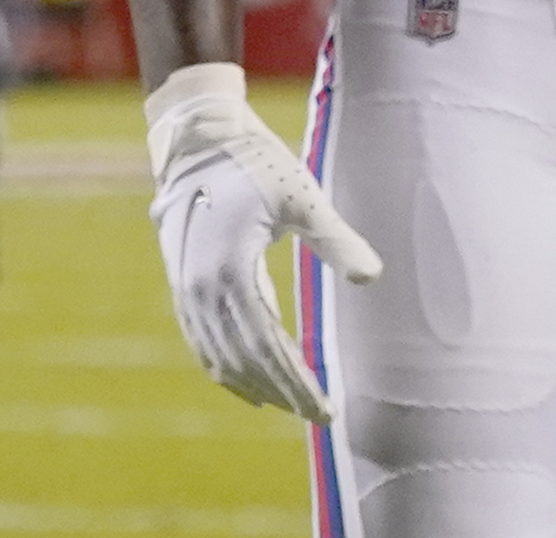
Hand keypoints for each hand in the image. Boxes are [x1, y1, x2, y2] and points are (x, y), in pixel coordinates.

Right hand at [143, 64, 380, 420]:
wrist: (198, 141)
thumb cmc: (256, 165)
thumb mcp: (303, 198)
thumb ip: (336, 241)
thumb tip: (373, 278)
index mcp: (232, 273)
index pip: (269, 348)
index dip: (298, 383)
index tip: (326, 409)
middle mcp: (202, 291)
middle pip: (245, 361)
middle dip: (283, 392)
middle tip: (317, 414)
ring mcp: (186, 292)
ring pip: (219, 358)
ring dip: (254, 385)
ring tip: (288, 404)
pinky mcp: (182, 286)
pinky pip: (202, 343)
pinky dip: (225, 368)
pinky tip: (247, 381)